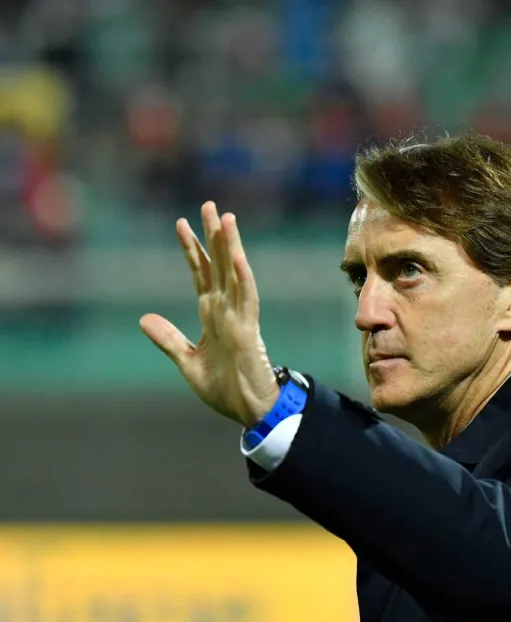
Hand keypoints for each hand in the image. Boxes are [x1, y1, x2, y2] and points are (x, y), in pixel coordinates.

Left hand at [140, 202, 279, 427]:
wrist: (249, 411)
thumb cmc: (225, 389)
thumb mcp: (188, 363)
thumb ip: (168, 340)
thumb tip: (143, 318)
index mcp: (212, 316)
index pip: (201, 275)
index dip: (192, 250)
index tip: (181, 223)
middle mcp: (226, 310)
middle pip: (218, 265)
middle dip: (213, 235)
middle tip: (209, 204)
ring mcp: (239, 318)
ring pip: (234, 275)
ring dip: (230, 247)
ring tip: (226, 218)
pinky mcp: (249, 331)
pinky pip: (247, 299)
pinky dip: (242, 278)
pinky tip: (236, 257)